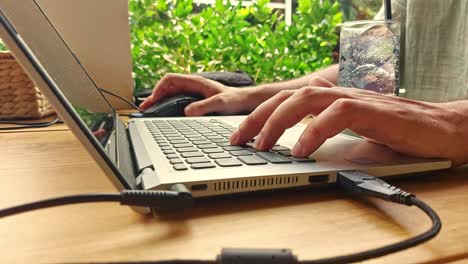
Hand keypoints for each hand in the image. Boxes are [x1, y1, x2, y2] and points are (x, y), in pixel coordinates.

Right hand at [140, 73, 258, 115]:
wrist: (247, 103)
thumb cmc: (236, 100)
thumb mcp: (221, 104)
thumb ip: (204, 107)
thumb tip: (186, 112)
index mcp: (196, 82)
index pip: (170, 80)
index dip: (158, 89)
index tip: (152, 101)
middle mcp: (193, 86)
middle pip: (167, 88)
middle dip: (155, 97)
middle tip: (145, 109)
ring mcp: (194, 94)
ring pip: (171, 95)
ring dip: (160, 102)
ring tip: (150, 113)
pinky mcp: (197, 102)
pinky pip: (178, 102)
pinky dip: (168, 108)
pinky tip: (165, 117)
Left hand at [230, 85, 467, 165]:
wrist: (440, 129)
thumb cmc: (395, 132)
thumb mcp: (352, 131)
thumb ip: (327, 127)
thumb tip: (300, 128)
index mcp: (329, 100)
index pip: (285, 101)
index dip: (258, 117)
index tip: (239, 138)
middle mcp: (336, 94)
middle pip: (286, 97)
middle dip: (257, 118)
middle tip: (238, 142)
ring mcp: (353, 99)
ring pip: (305, 98)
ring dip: (278, 122)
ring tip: (262, 146)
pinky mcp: (371, 109)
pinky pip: (337, 113)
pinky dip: (315, 130)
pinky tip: (302, 150)